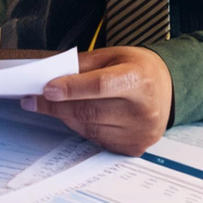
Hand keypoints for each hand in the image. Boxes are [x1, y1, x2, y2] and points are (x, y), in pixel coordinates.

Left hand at [20, 46, 172, 155]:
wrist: (167, 88)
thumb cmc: (136, 68)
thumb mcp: (112, 55)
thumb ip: (81, 65)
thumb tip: (49, 77)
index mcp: (139, 79)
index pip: (99, 86)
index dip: (70, 88)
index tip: (46, 89)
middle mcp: (143, 109)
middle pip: (90, 111)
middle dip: (56, 105)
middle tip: (34, 99)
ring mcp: (140, 132)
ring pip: (89, 128)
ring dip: (66, 116)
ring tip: (55, 104)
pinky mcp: (134, 147)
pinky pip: (96, 140)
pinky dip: (80, 128)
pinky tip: (76, 115)